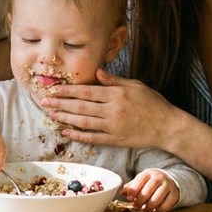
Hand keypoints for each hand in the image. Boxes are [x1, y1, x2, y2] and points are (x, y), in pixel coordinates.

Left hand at [39, 69, 177, 149]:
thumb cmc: (153, 103)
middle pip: (81, 106)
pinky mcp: (116, 140)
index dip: (68, 91)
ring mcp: (113, 126)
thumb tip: (97, 72)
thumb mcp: (135, 86)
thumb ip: (114, 80)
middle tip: (43, 101)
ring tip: (51, 115)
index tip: (53, 89)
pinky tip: (66, 133)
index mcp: (116, 94)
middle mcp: (113, 110)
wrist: (167, 126)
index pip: (86, 91)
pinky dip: (78, 136)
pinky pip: (93, 138)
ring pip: (84, 122)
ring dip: (65, 119)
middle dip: (60, 104)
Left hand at [122, 168, 179, 211]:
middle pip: (148, 189)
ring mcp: (167, 185)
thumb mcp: (140, 182)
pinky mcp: (174, 194)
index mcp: (148, 173)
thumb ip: (131, 187)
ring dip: (150, 207)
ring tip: (145, 211)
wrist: (168, 181)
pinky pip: (167, 204)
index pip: (140, 180)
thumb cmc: (151, 183)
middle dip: (141, 200)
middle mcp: (159, 177)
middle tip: (136, 207)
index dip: (134, 190)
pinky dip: (160, 209)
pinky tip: (156, 211)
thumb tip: (123, 193)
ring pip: (158, 197)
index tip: (129, 199)